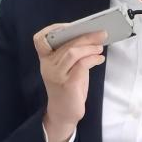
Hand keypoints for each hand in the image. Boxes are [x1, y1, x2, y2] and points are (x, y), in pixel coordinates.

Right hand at [34, 25, 105, 141]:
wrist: (64, 114)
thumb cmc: (68, 88)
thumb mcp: (67, 68)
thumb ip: (72, 54)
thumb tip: (90, 37)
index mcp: (45, 60)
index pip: (39, 40)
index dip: (54, 29)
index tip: (72, 26)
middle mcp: (48, 66)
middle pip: (65, 43)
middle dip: (85, 36)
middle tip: (101, 33)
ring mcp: (57, 75)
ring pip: (72, 52)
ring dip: (90, 47)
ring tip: (100, 47)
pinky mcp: (68, 84)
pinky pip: (81, 64)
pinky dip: (93, 58)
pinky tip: (99, 58)